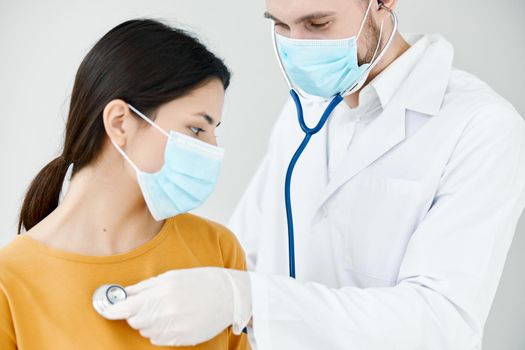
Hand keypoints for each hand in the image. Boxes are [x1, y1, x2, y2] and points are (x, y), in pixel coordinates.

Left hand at [101, 267, 251, 345]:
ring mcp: (175, 328)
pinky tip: (173, 318)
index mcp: (163, 293)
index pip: (126, 307)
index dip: (111, 310)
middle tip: (149, 302)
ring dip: (148, 321)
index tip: (105, 309)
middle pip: (134, 321)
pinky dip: (159, 330)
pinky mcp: (182, 339)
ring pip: (145, 331)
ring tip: (165, 309)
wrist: (230, 296)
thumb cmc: (201, 281)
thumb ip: (144, 287)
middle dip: (136, 312)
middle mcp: (167, 312)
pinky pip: (158, 339)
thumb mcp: (172, 276)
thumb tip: (122, 294)